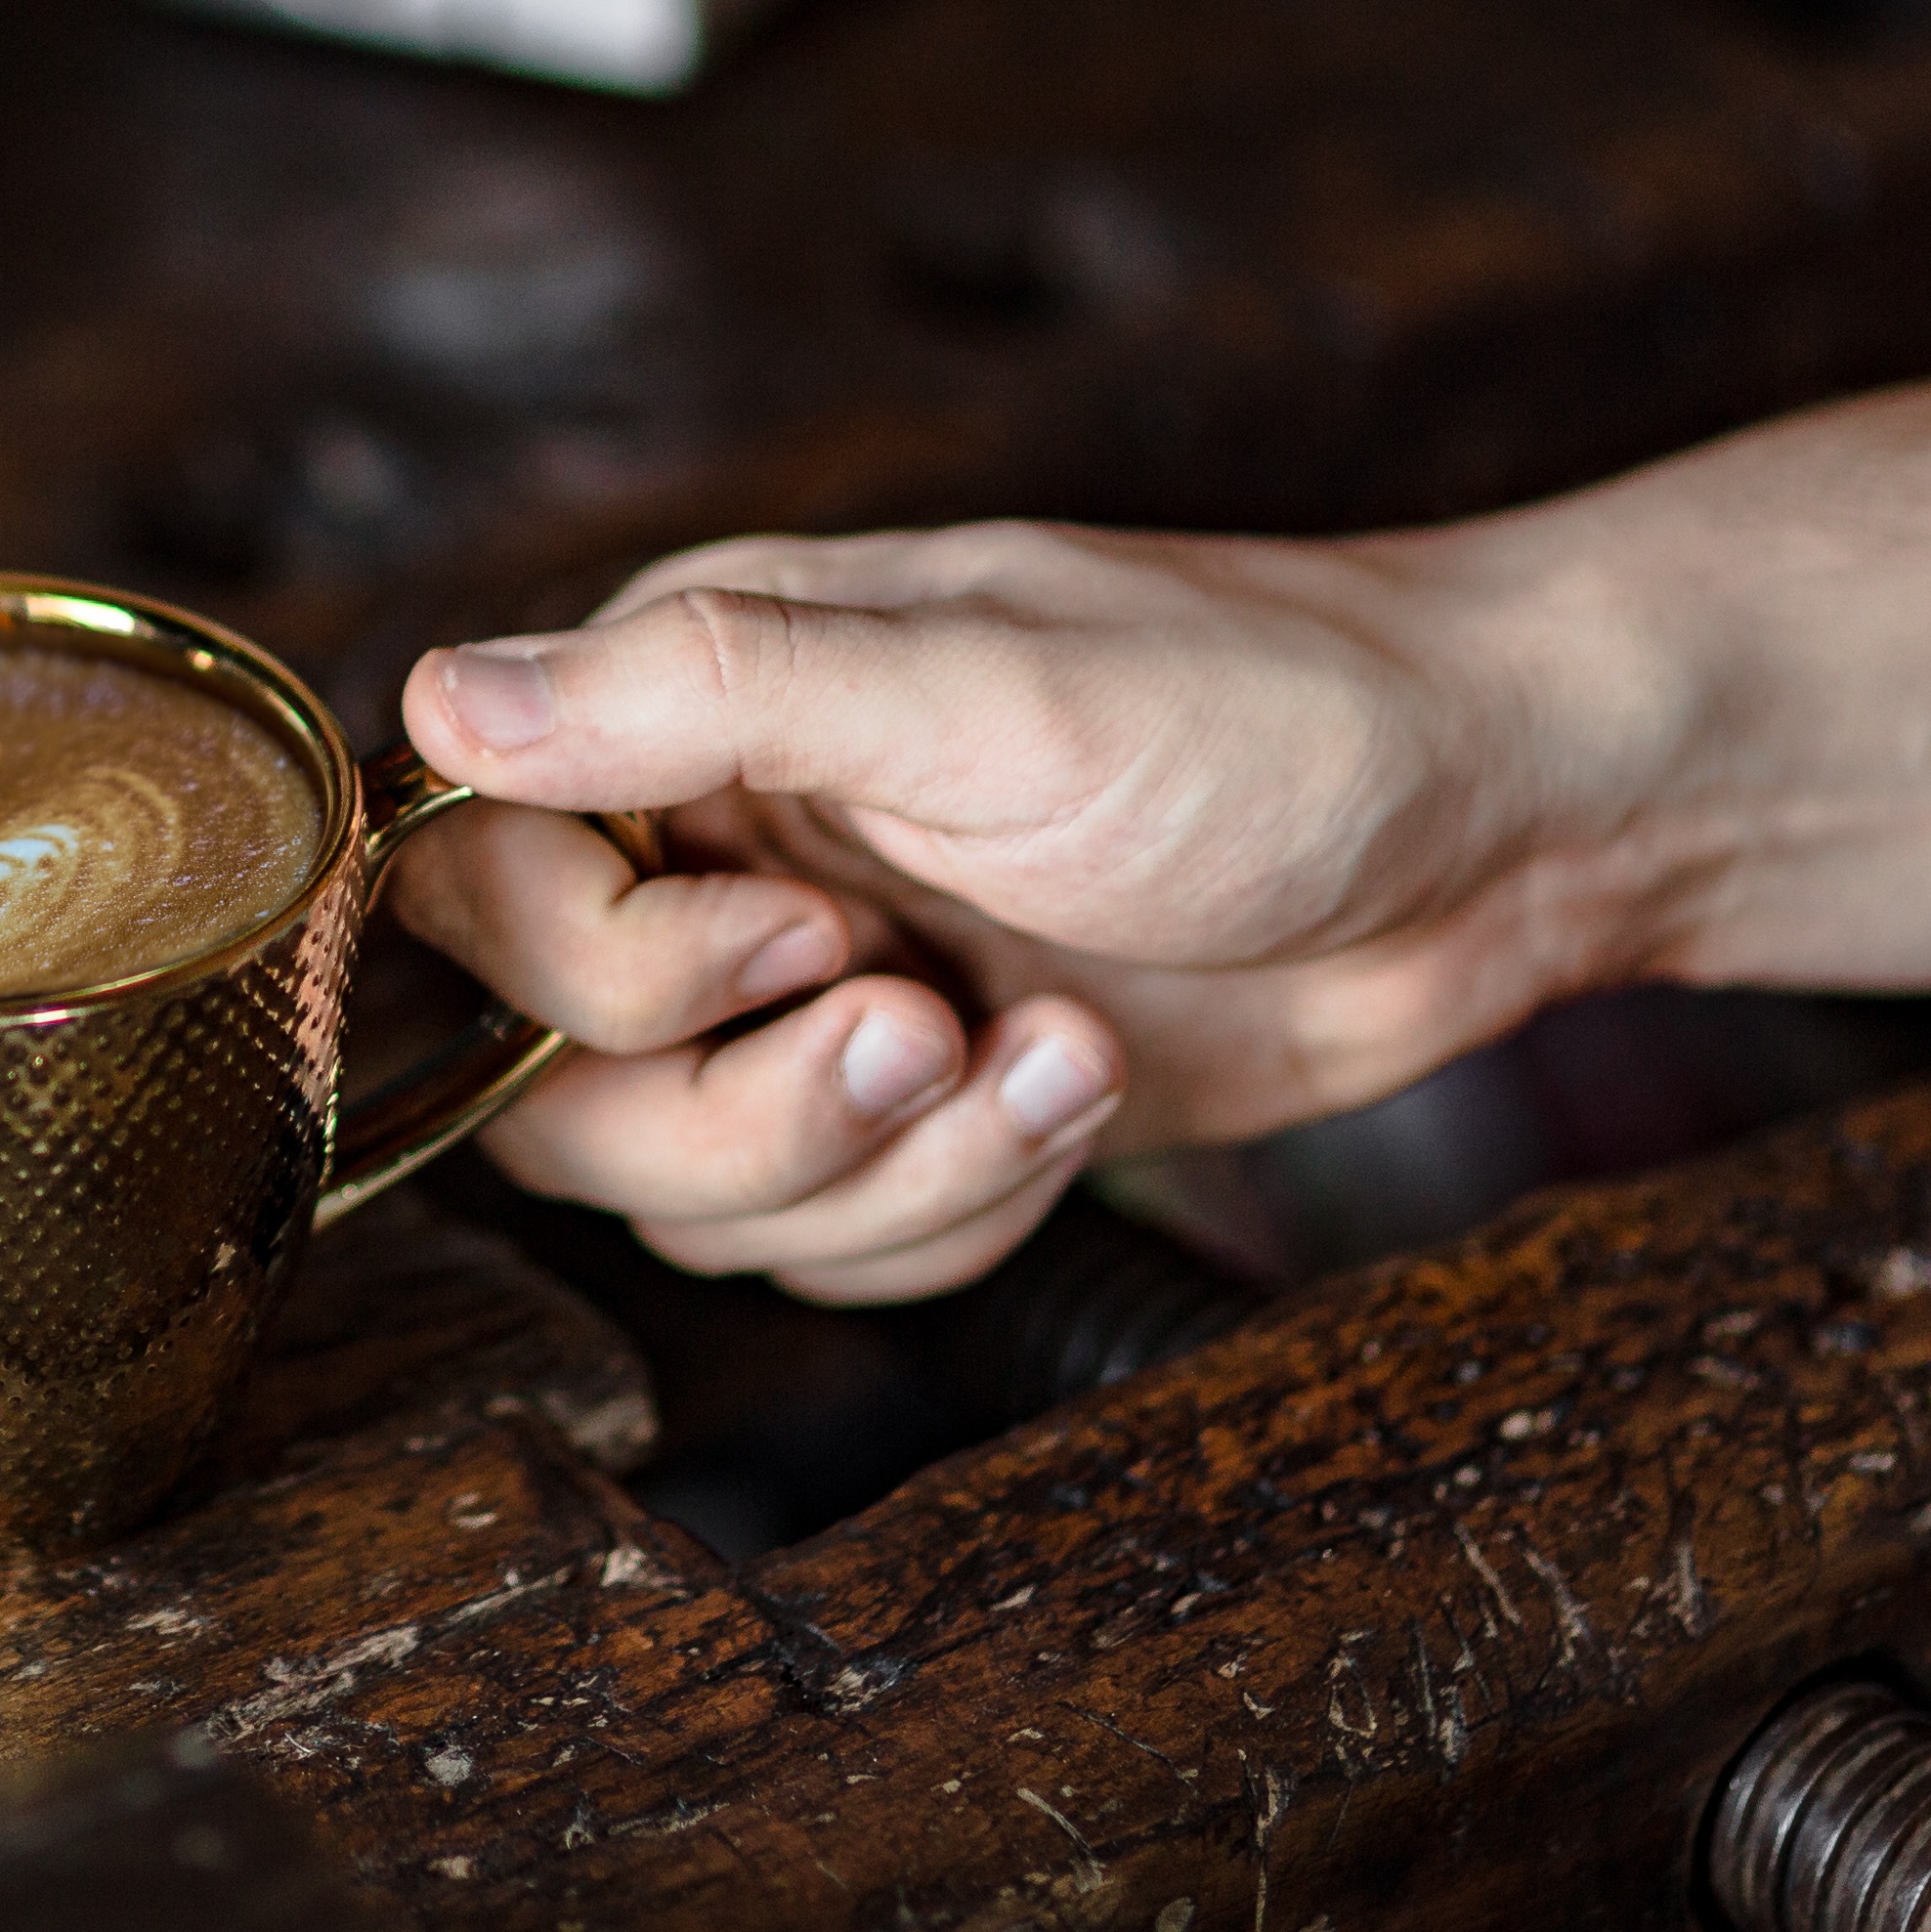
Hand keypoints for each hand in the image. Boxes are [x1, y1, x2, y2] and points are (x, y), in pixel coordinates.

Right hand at [389, 517, 1647, 1297]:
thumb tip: (435, 702)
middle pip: (557, 1085)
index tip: (807, 934)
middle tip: (932, 1025)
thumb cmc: (1265, 711)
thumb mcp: (983, 686)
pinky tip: (1080, 1088)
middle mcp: (713, 846)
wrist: (1496, 830)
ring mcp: (808, 987)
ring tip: (1056, 1057)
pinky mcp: (913, 1104)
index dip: (606, 973)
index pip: (470, 891)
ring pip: (692, 1193)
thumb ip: (698, 694)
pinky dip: (957, 1211)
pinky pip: (828, 1245)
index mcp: (684, 696)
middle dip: (760, 1108)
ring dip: (886, 1170)